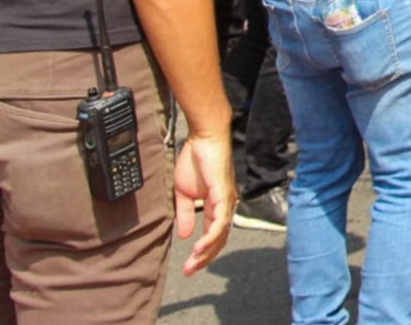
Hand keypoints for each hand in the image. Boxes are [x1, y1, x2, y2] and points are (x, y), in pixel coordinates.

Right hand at [175, 131, 235, 276]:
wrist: (204, 139)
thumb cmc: (196, 160)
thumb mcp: (184, 193)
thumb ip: (186, 214)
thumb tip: (185, 235)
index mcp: (216, 206)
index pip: (213, 235)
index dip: (202, 252)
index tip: (188, 266)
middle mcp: (225, 206)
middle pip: (218, 240)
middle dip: (204, 258)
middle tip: (189, 271)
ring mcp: (227, 201)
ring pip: (221, 235)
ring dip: (206, 252)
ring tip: (192, 264)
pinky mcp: (224, 195)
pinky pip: (220, 221)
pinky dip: (210, 236)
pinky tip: (199, 247)